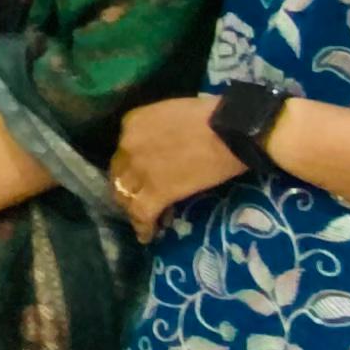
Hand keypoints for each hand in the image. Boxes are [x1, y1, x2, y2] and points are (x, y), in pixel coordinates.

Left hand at [113, 96, 250, 239]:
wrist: (230, 128)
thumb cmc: (210, 115)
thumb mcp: (170, 114)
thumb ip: (156, 131)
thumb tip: (164, 148)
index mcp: (131, 122)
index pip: (123, 151)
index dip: (131, 167)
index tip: (143, 177)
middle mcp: (128, 145)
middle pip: (119, 174)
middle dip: (128, 189)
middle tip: (140, 200)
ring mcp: (140, 170)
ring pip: (126, 196)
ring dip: (133, 209)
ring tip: (144, 220)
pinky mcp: (157, 191)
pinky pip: (142, 214)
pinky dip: (144, 227)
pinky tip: (148, 236)